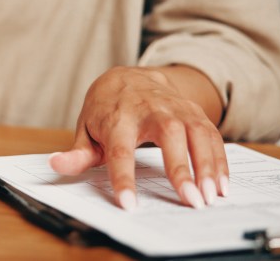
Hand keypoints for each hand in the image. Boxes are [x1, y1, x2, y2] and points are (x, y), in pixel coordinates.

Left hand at [48, 66, 227, 209]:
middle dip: (180, 168)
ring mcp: (175, 107)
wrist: (129, 76)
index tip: (128, 203)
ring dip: (207, 165)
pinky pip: (211, 134)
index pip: (119, 150)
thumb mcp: (86, 129)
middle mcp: (149, 109)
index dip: (123, 177)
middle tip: (190, 200)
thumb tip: (57, 165)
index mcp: (117, 117)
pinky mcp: (193, 111)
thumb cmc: (106, 109)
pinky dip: (220, 159)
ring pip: (196, 132)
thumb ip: (77, 153)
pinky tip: (222, 184)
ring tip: (211, 196)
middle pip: (168, 135)